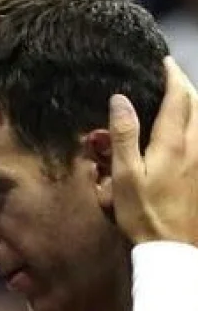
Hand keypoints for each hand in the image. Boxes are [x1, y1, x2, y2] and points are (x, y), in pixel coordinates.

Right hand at [110, 56, 197, 244]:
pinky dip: (196, 124)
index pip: (178, 97)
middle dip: (185, 86)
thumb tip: (121, 99)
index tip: (163, 62)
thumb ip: (125, 135)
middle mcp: (194, 146)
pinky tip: (187, 132)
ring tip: (180, 98)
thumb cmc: (144, 213)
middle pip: (197, 104)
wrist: (171, 248)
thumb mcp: (125, 176)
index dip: (172, 76)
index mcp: (173, 142)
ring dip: (193, 104)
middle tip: (172, 76)